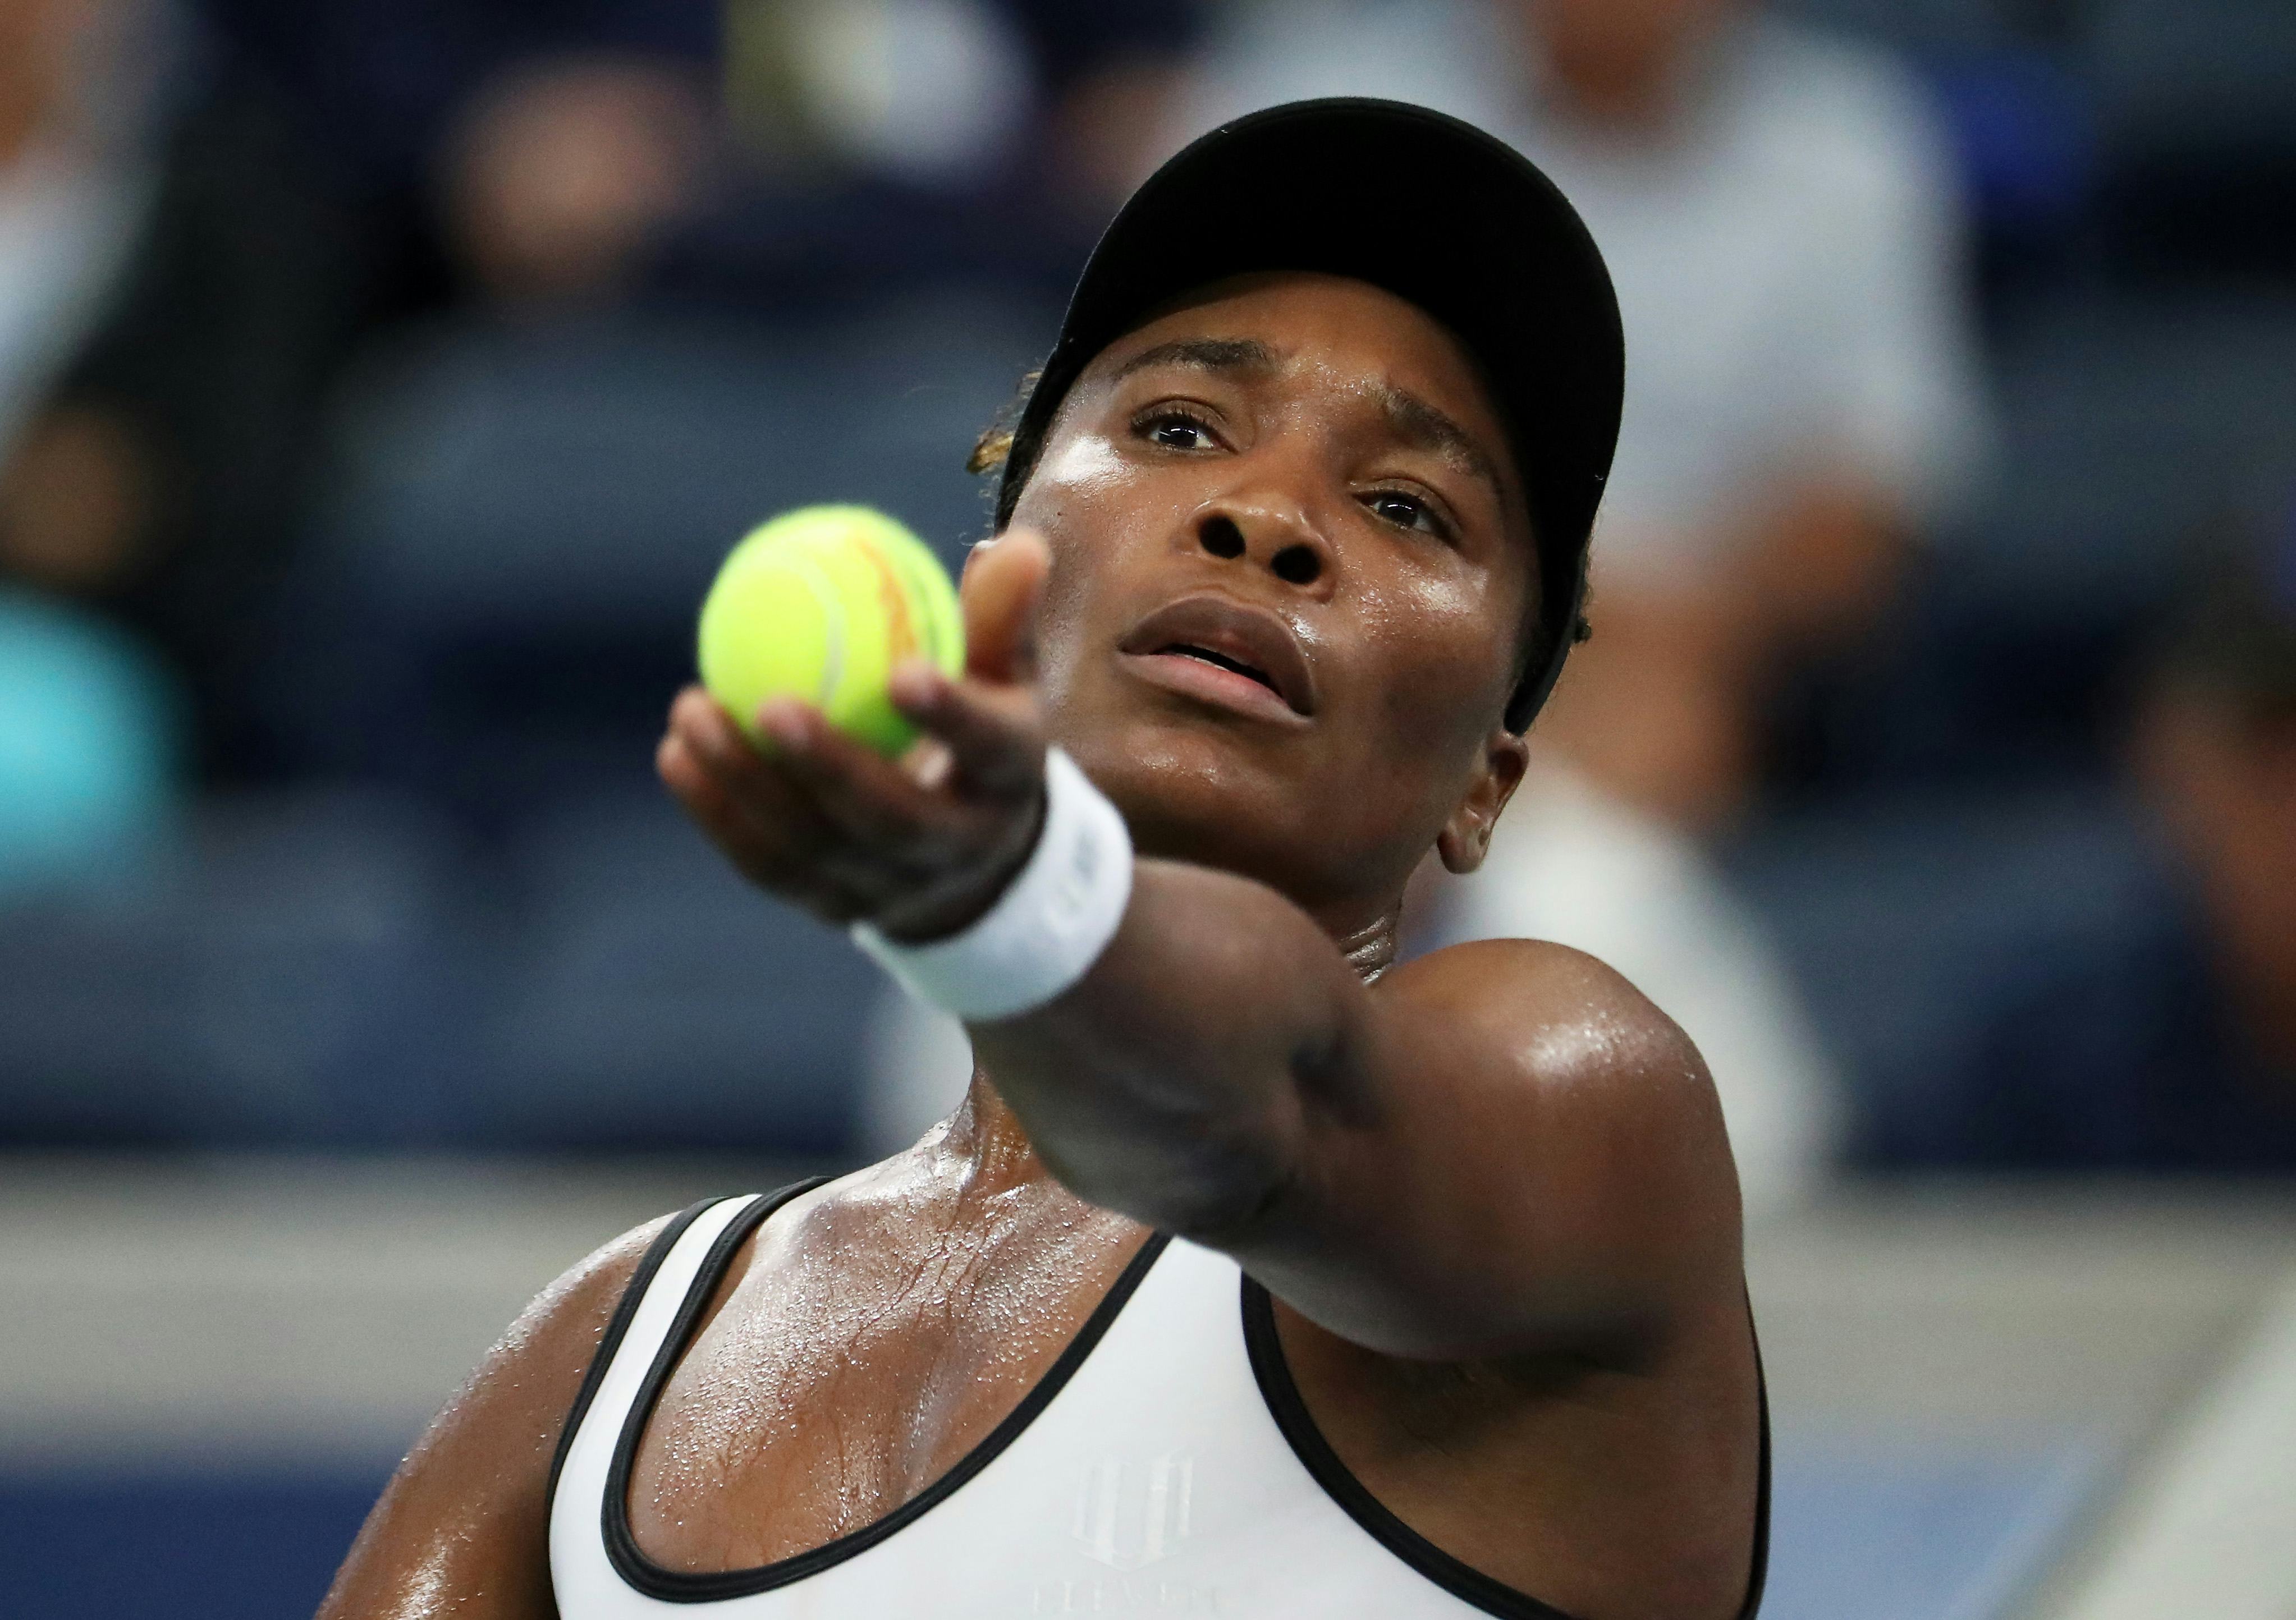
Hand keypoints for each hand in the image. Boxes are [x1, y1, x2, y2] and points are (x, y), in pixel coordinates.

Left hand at [657, 530, 1051, 941]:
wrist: (974, 856)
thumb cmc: (980, 731)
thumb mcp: (1001, 674)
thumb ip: (999, 615)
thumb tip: (1019, 545)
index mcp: (1009, 780)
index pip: (990, 750)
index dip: (951, 718)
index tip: (902, 672)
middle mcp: (958, 848)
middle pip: (893, 821)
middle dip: (829, 768)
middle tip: (770, 704)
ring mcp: (893, 888)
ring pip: (816, 849)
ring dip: (747, 785)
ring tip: (693, 714)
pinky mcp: (834, 906)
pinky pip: (768, 867)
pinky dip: (718, 815)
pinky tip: (677, 757)